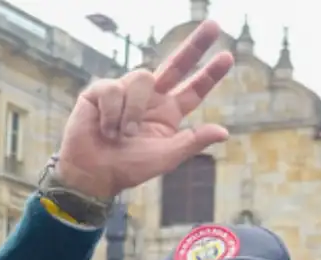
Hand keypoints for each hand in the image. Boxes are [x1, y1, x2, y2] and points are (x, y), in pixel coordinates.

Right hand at [54, 20, 233, 198]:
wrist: (92, 173)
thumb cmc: (128, 167)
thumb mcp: (166, 157)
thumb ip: (193, 142)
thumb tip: (224, 131)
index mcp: (168, 113)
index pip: (194, 89)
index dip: (210, 74)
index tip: (228, 56)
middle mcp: (150, 97)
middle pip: (176, 64)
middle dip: (195, 45)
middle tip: (213, 25)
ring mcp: (126, 91)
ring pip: (142, 78)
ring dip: (134, 111)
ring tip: (122, 134)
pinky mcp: (102, 90)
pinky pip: (114, 88)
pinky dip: (112, 113)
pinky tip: (105, 129)